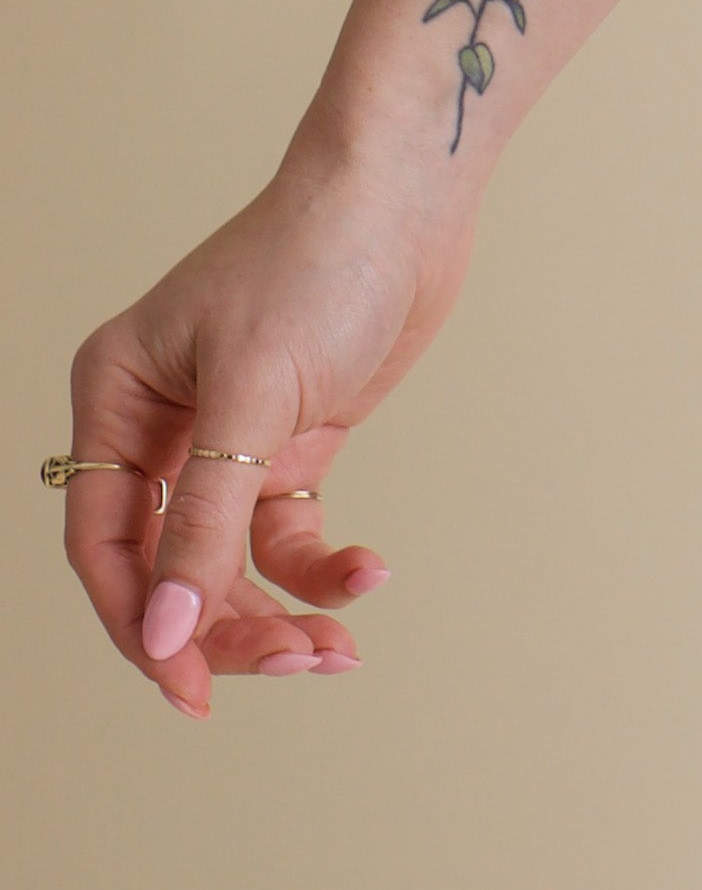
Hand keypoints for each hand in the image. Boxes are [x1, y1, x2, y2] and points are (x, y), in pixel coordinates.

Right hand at [61, 154, 469, 718]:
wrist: (407, 198)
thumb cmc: (316, 263)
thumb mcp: (255, 395)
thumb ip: (208, 521)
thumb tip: (164, 634)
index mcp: (115, 399)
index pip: (106, 545)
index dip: (142, 625)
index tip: (193, 692)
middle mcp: (159, 424)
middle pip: (170, 567)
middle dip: (227, 627)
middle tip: (298, 665)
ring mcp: (228, 436)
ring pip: (230, 563)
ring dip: (280, 612)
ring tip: (339, 647)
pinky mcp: (292, 441)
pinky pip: (289, 534)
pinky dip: (324, 566)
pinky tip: (369, 575)